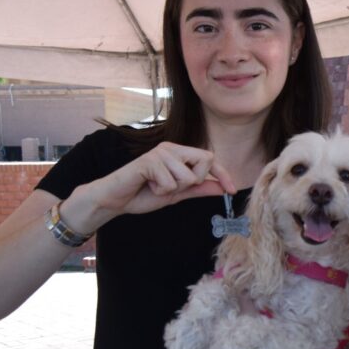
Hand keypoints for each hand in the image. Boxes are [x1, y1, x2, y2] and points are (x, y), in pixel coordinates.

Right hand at [68, 142, 237, 230]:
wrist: (116, 199)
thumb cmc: (144, 194)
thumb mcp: (177, 194)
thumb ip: (198, 189)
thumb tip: (221, 188)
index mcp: (179, 154)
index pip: (209, 159)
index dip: (223, 174)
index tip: (232, 190)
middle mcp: (172, 148)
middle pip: (205, 161)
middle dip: (194, 181)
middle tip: (173, 187)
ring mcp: (160, 152)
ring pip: (187, 176)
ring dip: (173, 189)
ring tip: (156, 186)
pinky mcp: (149, 160)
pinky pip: (170, 182)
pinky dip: (160, 190)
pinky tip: (147, 185)